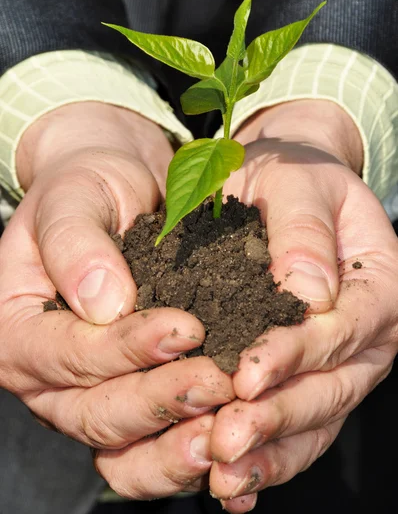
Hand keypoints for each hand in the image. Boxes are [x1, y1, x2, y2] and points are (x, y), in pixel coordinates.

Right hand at [0, 102, 234, 498]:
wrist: (117, 191)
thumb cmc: (85, 189)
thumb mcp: (71, 198)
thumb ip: (75, 245)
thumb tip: (102, 305)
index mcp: (17, 329)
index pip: (67, 353)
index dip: (125, 348)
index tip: (187, 327)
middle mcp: (45, 374)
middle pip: (95, 411)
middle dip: (159, 400)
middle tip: (219, 380)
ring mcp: (84, 393)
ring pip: (123, 439)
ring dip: (177, 436)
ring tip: (230, 415)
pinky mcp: (125, 396)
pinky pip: (149, 438)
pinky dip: (184, 441)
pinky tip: (226, 429)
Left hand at [207, 100, 397, 511]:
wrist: (287, 186)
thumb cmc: (295, 179)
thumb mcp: (298, 182)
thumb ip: (304, 230)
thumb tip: (310, 293)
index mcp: (380, 282)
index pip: (347, 327)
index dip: (299, 354)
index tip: (248, 374)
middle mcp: (370, 333)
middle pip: (333, 385)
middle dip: (279, 415)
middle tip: (227, 438)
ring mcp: (342, 363)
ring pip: (316, 419)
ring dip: (271, 452)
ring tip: (224, 475)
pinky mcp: (309, 379)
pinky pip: (297, 428)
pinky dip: (267, 459)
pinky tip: (232, 486)